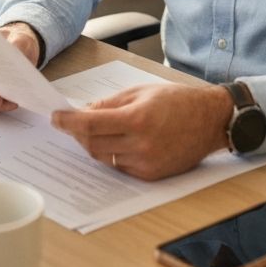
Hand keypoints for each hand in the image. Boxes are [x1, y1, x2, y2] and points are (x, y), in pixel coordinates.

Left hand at [51, 83, 232, 180]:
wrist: (209, 120)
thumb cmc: (176, 100)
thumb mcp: (140, 91)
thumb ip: (109, 103)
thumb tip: (83, 112)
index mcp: (136, 118)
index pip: (90, 124)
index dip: (68, 122)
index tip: (56, 117)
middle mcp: (140, 144)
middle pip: (92, 145)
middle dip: (78, 134)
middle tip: (71, 123)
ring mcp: (146, 163)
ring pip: (104, 157)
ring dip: (93, 144)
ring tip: (94, 130)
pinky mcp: (151, 175)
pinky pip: (120, 167)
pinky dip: (111, 154)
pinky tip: (115, 141)